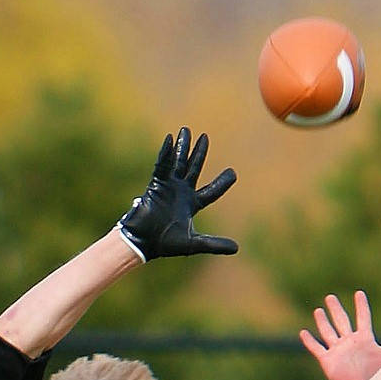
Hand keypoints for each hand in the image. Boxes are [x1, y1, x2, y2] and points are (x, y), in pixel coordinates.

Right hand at [116, 127, 238, 260]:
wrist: (144, 243)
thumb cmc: (166, 244)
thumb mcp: (194, 244)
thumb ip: (214, 244)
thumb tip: (237, 249)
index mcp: (192, 204)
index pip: (211, 191)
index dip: (222, 182)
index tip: (233, 173)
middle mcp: (181, 192)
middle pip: (193, 168)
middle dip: (199, 153)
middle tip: (205, 137)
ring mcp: (168, 187)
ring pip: (178, 162)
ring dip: (183, 146)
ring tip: (187, 130)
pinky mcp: (156, 184)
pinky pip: (162, 165)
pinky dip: (165, 153)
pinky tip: (170, 140)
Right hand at [299, 290, 380, 379]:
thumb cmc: (380, 379)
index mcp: (365, 339)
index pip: (363, 318)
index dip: (361, 306)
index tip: (359, 293)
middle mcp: (351, 343)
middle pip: (342, 321)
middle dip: (336, 309)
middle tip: (330, 297)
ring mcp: (339, 351)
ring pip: (328, 332)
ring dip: (323, 321)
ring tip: (318, 310)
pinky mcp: (328, 362)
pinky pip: (317, 349)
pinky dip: (310, 341)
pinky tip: (304, 333)